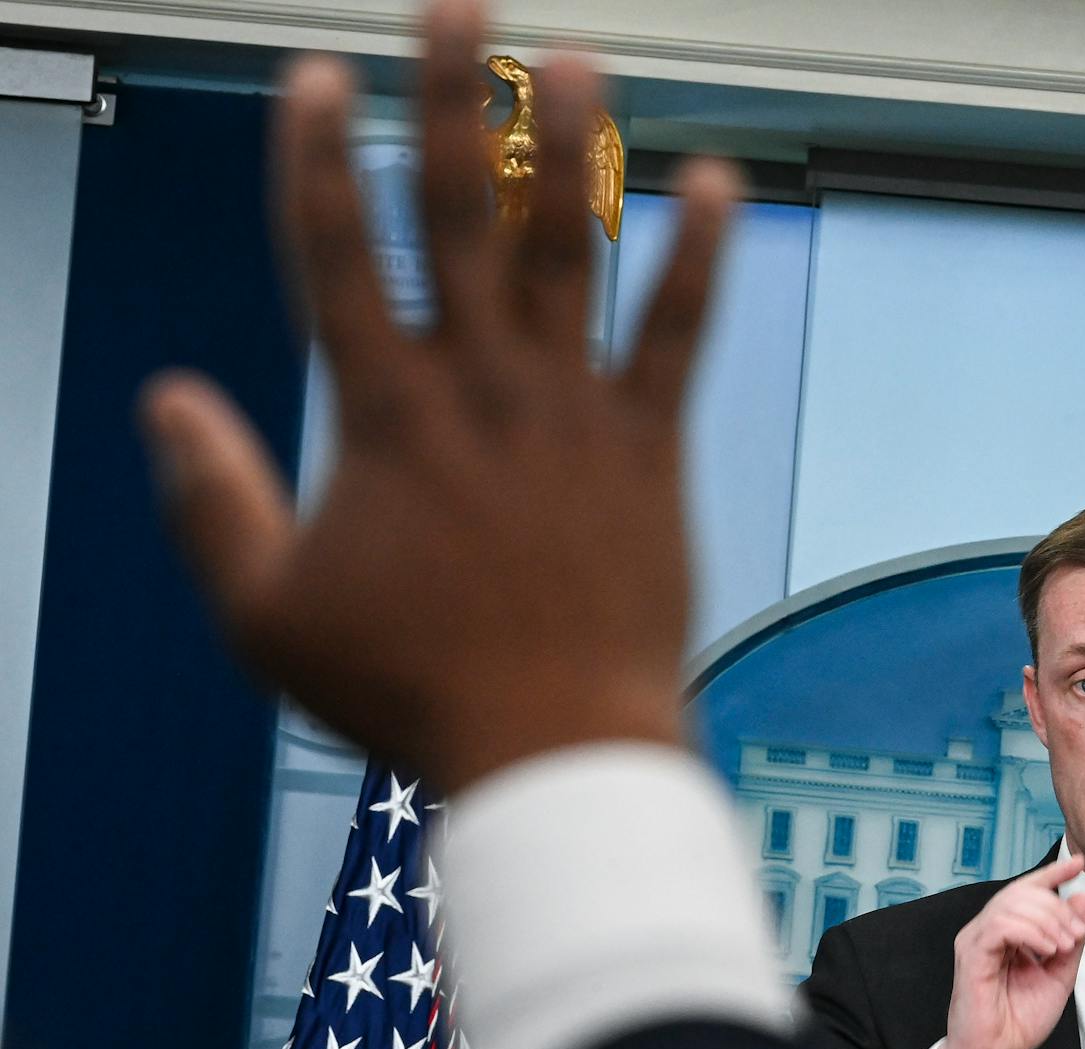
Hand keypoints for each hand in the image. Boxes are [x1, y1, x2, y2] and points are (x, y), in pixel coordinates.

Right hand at [139, 0, 736, 793]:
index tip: (322, 77)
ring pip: (572, 250)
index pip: (339, 254)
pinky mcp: (650, 446)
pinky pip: (682, 333)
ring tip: (576, 59)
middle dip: (450, 101)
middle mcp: (481, 386)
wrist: (555, 741)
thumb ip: (210, 500)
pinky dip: (700, 257)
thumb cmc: (411, 689)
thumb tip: (165, 401)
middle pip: (460, 215)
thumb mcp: (266, 612)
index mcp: (384, 413)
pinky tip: (722, 182)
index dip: (324, 157)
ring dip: (572, 149)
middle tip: (453, 8)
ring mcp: (573, 408)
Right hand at [936, 854, 1084, 1048]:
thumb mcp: (1059, 974)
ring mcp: (976, 939)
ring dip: (1047, 919)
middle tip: (1076, 933)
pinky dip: (1029, 931)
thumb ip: (1070, 936)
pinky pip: (1000, 924)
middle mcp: (988, 930)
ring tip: (1063, 945)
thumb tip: (1082, 898)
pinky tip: (1046, 948)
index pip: (1028, 890)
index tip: (1078, 863)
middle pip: (1022, 891)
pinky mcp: (971, 953)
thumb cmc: (1020, 1021)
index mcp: (1008, 932)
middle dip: (1056, 905)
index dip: (1052, 873)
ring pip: (1011, 903)